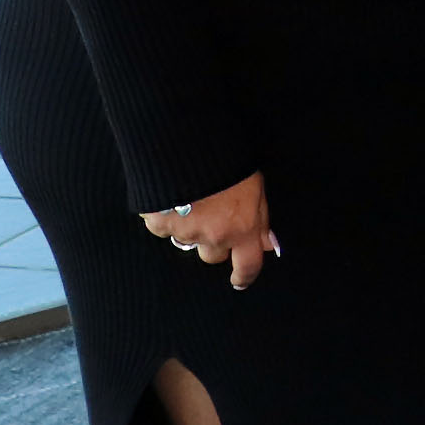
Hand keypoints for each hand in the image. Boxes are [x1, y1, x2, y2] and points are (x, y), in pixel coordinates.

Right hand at [141, 173, 278, 289]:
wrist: (189, 143)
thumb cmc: (229, 160)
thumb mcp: (256, 187)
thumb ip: (259, 219)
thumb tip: (265, 244)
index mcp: (243, 229)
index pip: (247, 266)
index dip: (244, 276)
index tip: (239, 281)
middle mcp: (214, 236)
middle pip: (213, 255)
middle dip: (214, 242)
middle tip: (213, 215)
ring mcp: (185, 232)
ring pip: (188, 241)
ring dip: (190, 227)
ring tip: (192, 198)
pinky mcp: (159, 223)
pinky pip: (163, 228)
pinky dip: (166, 216)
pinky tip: (171, 196)